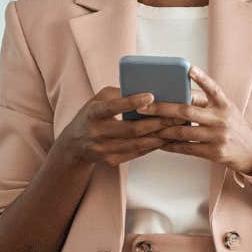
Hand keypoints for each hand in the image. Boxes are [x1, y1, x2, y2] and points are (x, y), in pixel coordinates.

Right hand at [54, 86, 179, 166]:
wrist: (74, 145)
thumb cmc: (92, 115)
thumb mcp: (98, 100)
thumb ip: (119, 94)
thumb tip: (147, 91)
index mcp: (93, 113)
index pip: (113, 107)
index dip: (132, 102)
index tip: (151, 96)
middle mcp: (96, 133)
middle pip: (131, 129)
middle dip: (156, 122)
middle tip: (176, 114)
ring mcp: (103, 150)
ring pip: (137, 144)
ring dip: (159, 136)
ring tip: (176, 127)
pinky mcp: (111, 161)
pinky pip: (137, 153)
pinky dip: (153, 146)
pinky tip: (166, 138)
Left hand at [139, 64, 251, 175]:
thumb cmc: (234, 126)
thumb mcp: (226, 110)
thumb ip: (205, 102)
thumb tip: (178, 95)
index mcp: (224, 104)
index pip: (212, 88)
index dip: (201, 77)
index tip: (188, 68)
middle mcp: (221, 118)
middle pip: (187, 111)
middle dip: (162, 108)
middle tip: (143, 106)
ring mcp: (218, 136)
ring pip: (183, 131)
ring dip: (162, 130)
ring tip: (146, 127)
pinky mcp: (214, 152)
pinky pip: (187, 148)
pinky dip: (172, 146)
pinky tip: (160, 144)